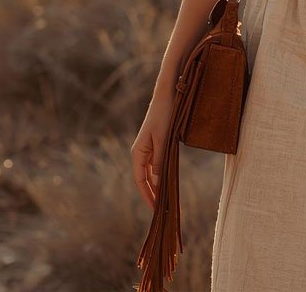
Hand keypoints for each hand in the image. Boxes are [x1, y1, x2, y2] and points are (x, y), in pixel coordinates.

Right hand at [130, 87, 175, 210]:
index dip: (147, 195)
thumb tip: (158, 183)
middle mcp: (140, 152)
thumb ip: (160, 162)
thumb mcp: (164, 140)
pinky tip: (166, 182)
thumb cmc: (164, 116)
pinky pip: (156, 165)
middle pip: (143, 179)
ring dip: (156, 186)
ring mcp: (147, 149)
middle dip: (151, 194)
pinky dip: (160, 175)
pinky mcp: (155, 145)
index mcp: (138, 152)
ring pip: (150, 173)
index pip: (140, 180)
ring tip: (164, 200)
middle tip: (160, 210)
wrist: (167, 96)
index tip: (154, 209)